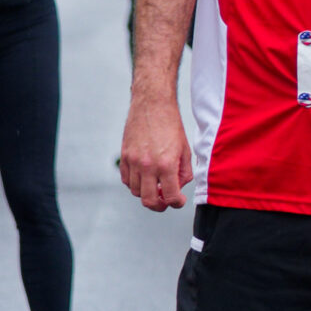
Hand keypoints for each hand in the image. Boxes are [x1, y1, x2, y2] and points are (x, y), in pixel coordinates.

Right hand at [118, 96, 193, 211]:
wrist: (152, 105)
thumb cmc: (172, 126)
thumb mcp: (185, 150)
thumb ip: (184, 172)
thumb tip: (178, 188)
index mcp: (166, 164)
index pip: (170, 197)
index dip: (177, 203)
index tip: (179, 201)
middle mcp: (147, 165)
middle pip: (148, 200)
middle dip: (159, 205)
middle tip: (165, 201)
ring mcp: (133, 161)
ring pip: (136, 191)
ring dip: (147, 193)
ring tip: (157, 185)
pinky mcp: (124, 156)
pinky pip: (126, 179)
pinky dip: (135, 183)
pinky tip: (145, 177)